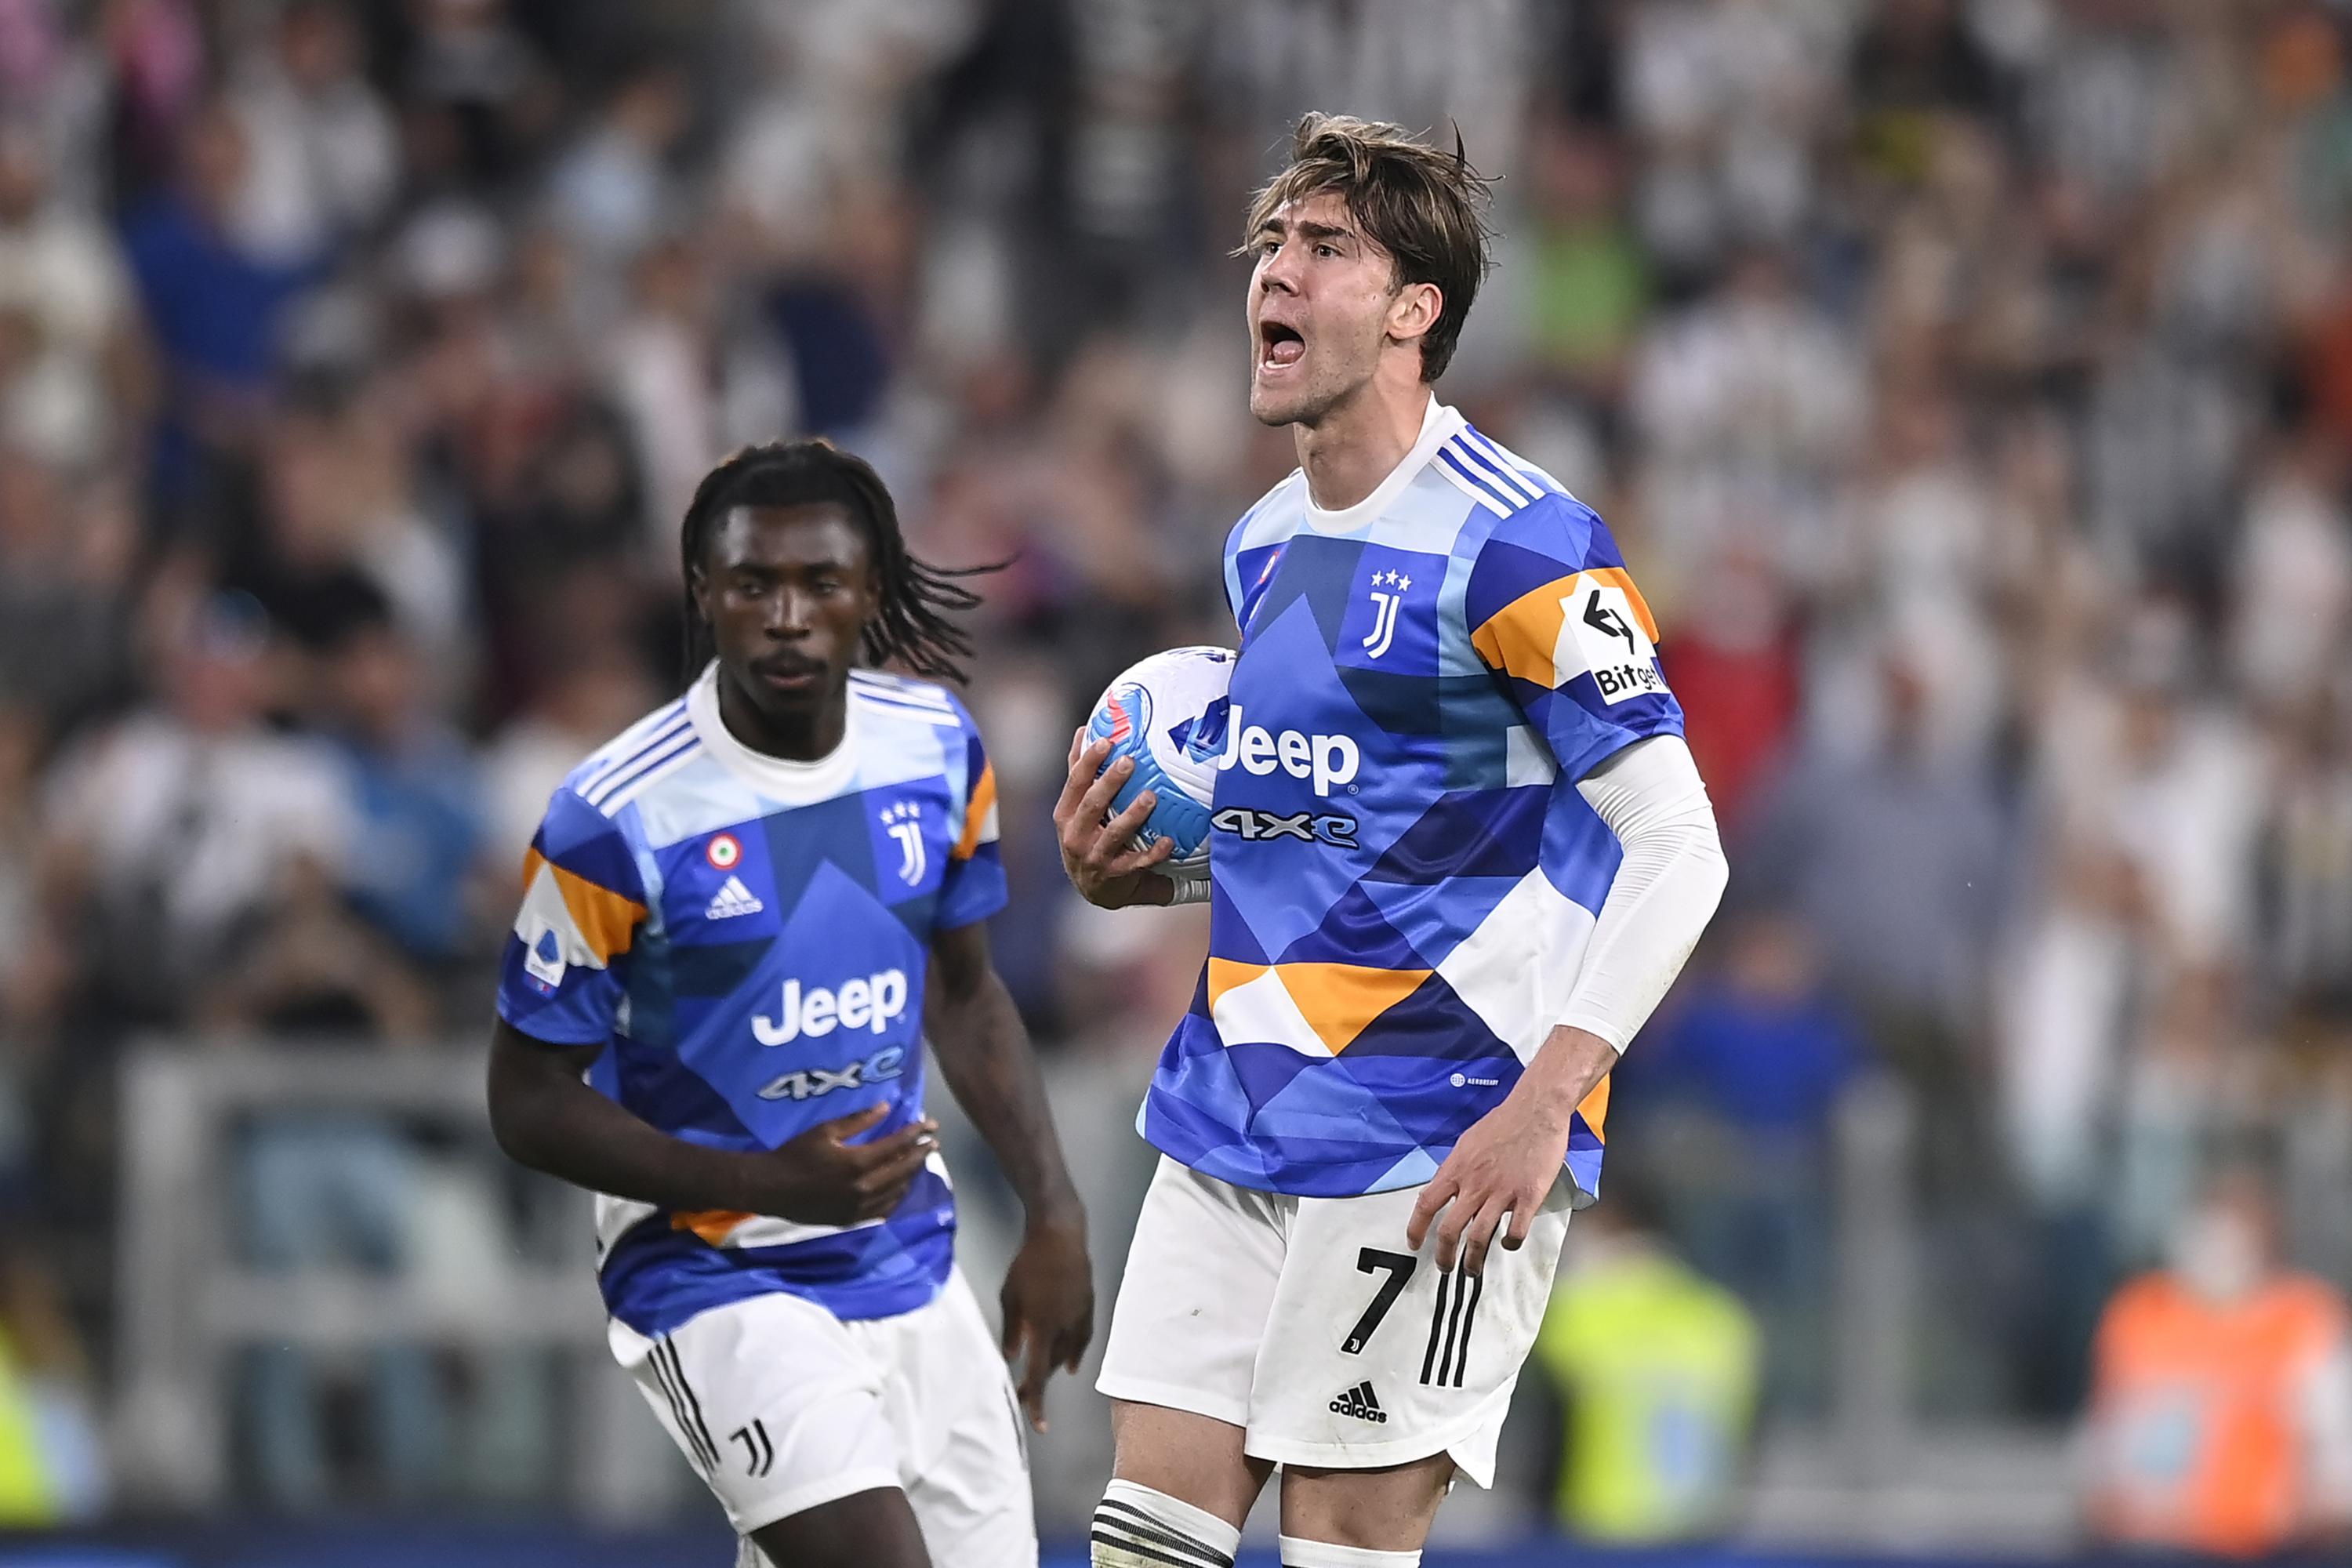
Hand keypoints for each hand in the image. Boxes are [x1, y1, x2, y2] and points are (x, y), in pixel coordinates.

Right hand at [740, 1104, 936, 1226]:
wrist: (771, 1188)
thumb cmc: (795, 1154)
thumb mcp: (825, 1130)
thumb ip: (858, 1120)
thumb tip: (886, 1108)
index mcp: (857, 1163)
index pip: (896, 1146)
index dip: (915, 1133)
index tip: (930, 1124)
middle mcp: (864, 1188)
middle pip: (902, 1169)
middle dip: (920, 1153)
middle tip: (933, 1142)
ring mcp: (859, 1208)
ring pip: (897, 1191)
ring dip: (911, 1175)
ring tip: (920, 1161)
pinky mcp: (851, 1220)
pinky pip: (883, 1210)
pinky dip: (897, 1197)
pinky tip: (901, 1188)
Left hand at [998, 1212, 1092, 1431]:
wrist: (1060, 1233)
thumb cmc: (1028, 1264)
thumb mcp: (1009, 1297)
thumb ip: (1011, 1330)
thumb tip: (1011, 1358)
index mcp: (1044, 1328)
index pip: (1040, 1375)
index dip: (1037, 1402)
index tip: (1039, 1426)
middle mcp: (1066, 1329)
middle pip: (1054, 1367)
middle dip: (1039, 1382)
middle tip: (1022, 1392)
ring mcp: (1081, 1317)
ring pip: (1070, 1354)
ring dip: (1056, 1368)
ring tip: (1043, 1378)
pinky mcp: (1089, 1306)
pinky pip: (1083, 1339)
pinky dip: (1076, 1353)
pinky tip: (1072, 1362)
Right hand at [1052, 731, 1175, 908]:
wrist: (1094, 889)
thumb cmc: (1088, 838)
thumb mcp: (1076, 810)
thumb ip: (1080, 774)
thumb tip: (1084, 731)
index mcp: (1066, 814)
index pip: (1075, 782)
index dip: (1088, 761)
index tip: (1105, 741)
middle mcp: (1075, 836)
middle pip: (1092, 804)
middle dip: (1110, 782)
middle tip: (1130, 761)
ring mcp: (1094, 857)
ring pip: (1114, 833)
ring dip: (1133, 815)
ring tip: (1150, 796)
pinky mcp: (1115, 876)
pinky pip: (1137, 863)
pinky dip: (1153, 853)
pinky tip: (1168, 841)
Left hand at [1406, 1084, 1572, 1276]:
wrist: (1535, 1109)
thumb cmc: (1502, 1122)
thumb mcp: (1467, 1143)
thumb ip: (1457, 1169)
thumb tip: (1447, 1187)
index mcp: (1456, 1170)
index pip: (1426, 1204)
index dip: (1416, 1229)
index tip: (1414, 1244)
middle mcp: (1475, 1184)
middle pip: (1450, 1230)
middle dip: (1444, 1256)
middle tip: (1445, 1267)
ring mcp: (1502, 1192)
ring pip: (1480, 1237)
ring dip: (1474, 1260)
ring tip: (1473, 1269)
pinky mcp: (1529, 1196)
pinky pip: (1516, 1230)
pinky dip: (1510, 1243)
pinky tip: (1508, 1243)